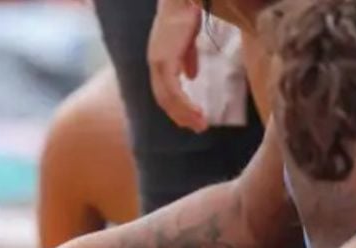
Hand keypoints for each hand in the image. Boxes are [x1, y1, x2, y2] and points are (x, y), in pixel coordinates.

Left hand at [148, 0, 207, 132]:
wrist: (183, 0)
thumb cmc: (187, 15)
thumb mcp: (187, 42)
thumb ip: (187, 59)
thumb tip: (191, 76)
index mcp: (159, 61)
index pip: (164, 91)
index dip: (176, 106)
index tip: (190, 118)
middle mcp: (155, 65)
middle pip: (164, 99)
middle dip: (181, 116)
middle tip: (197, 127)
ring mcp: (158, 64)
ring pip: (168, 99)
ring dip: (184, 114)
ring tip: (200, 124)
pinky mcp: (165, 61)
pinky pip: (173, 90)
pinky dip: (184, 104)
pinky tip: (196, 111)